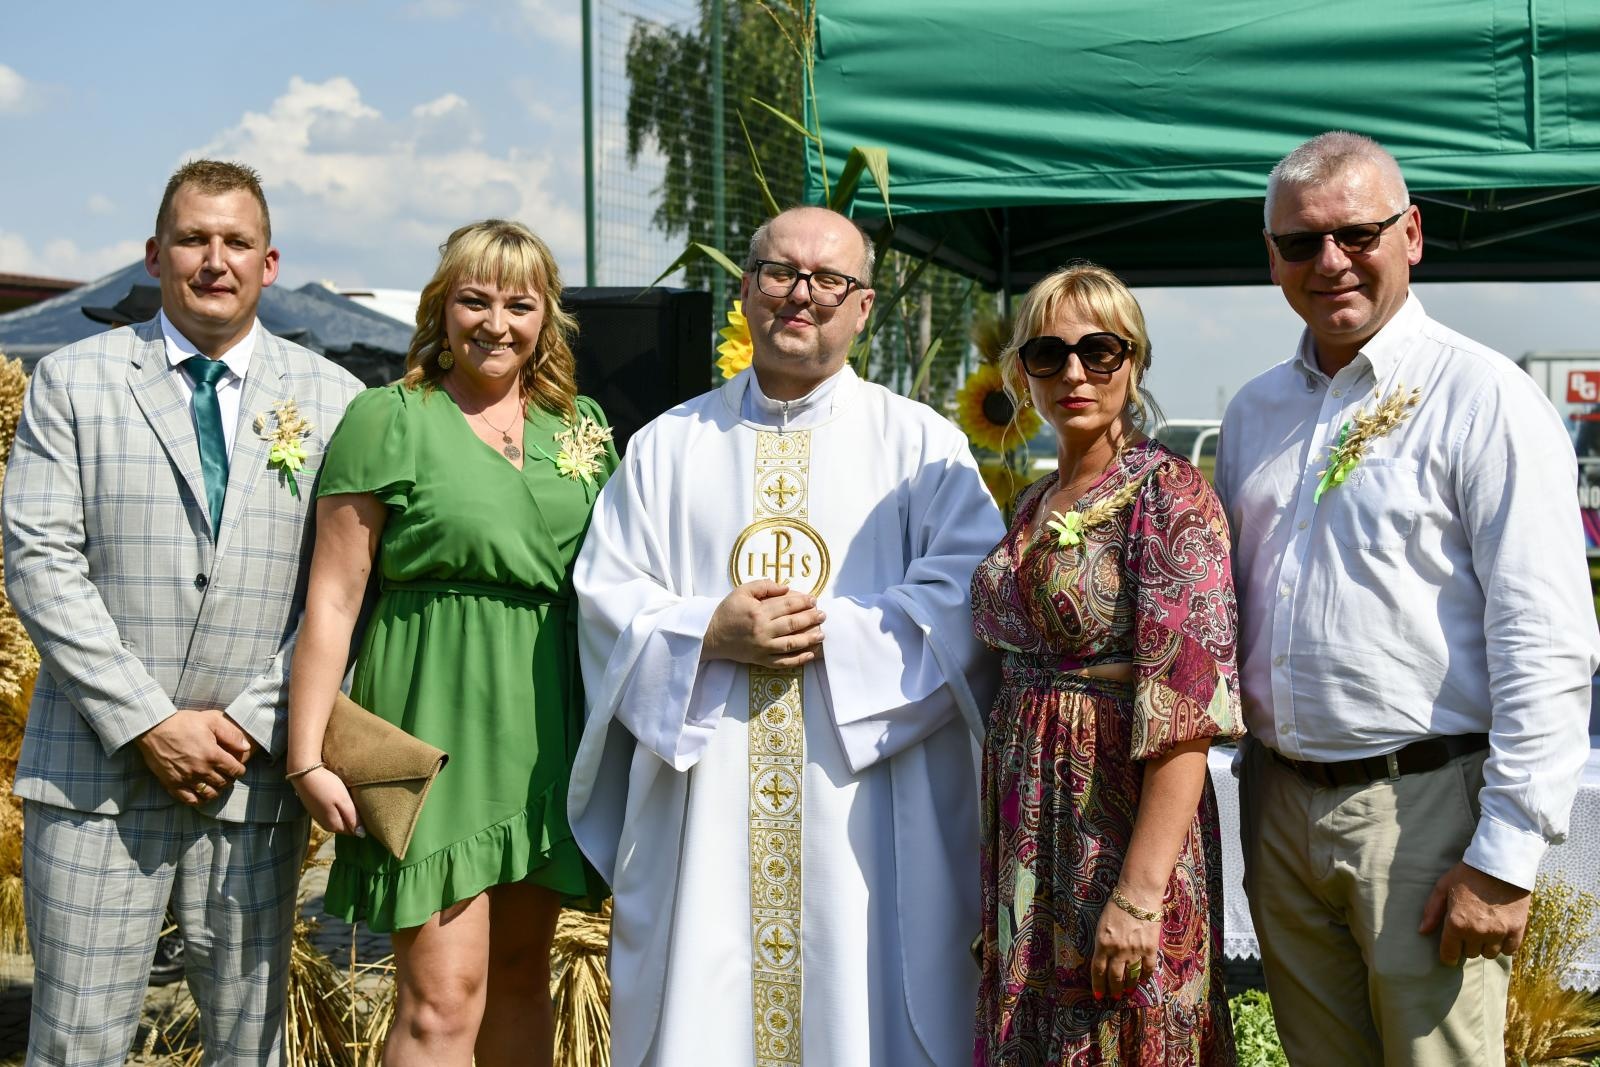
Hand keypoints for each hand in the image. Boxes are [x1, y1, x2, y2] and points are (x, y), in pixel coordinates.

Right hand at [135, 709, 250, 805]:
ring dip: (216, 790)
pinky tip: (201, 793)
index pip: (235, 771)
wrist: (153, 728)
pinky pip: (190, 800)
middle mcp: (201, 770)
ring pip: (210, 794)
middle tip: (226, 773)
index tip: (236, 766)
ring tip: (215, 782)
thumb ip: (231, 734)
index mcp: (213, 755)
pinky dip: (199, 799)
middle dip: (229, 779)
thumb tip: (246, 747)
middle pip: (224, 783)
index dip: (239, 769)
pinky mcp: (172, 784)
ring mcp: (186, 779)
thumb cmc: (183, 722)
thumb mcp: (211, 720)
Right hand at [290, 766, 363, 835]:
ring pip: (338, 819)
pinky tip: (338, 799)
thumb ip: (352, 818)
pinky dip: (336, 808)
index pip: (352, 831)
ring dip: (345, 813)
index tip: (366, 811)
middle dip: (353, 819)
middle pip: (345, 826)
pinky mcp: (315, 809)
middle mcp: (325, 825)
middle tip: (359, 804)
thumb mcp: (344, 800)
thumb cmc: (328, 786)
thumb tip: (362, 834)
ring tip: (351, 800)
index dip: (361, 823)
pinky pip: (330, 813)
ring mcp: (319, 817)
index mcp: (334, 825)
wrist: (304, 773)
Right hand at [702, 580, 824, 668]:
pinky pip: (783, 662)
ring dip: (809, 639)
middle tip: (823, 615)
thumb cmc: (727, 611)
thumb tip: (786, 588)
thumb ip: (763, 586)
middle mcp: (763, 631)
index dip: (802, 602)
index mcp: (758, 612)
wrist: (711, 636)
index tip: (814, 600)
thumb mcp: (741, 591)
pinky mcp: (761, 660)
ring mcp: (763, 648)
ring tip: (821, 634)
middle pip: (793, 624)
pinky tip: (810, 655)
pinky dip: (798, 660)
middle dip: (810, 619)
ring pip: (792, 644)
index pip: (786, 605)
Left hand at [1091, 887, 1160, 1000]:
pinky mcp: (1149, 949)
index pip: (1098, 970)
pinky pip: (1147, 969)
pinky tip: (1142, 980)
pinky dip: (1144, 977)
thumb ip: (1102, 944)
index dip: (1098, 985)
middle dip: (1113, 989)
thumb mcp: (1102, 925)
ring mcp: (1134, 951)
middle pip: (1114, 977)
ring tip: (1127, 991)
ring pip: (1130, 976)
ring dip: (1128, 986)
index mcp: (1102, 944)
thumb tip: (1104, 961)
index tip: (1099, 995)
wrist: (1138, 896)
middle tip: (1114, 997)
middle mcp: (1117, 951)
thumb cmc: (1117, 907)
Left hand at [1419, 861, 1530, 964]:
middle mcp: (1477, 932)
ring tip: (1484, 931)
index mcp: (1456, 923)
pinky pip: (1509, 950)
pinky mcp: (1517, 930)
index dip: (1448, 956)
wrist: (1500, 864)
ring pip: (1489, 954)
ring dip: (1485, 946)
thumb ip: (1432, 911)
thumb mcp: (1443, 887)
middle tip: (1468, 931)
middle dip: (1466, 945)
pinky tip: (1499, 933)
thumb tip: (1422, 931)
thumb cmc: (1467, 874)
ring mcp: (1498, 932)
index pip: (1449, 954)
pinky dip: (1504, 945)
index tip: (1450, 955)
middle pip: (1470, 953)